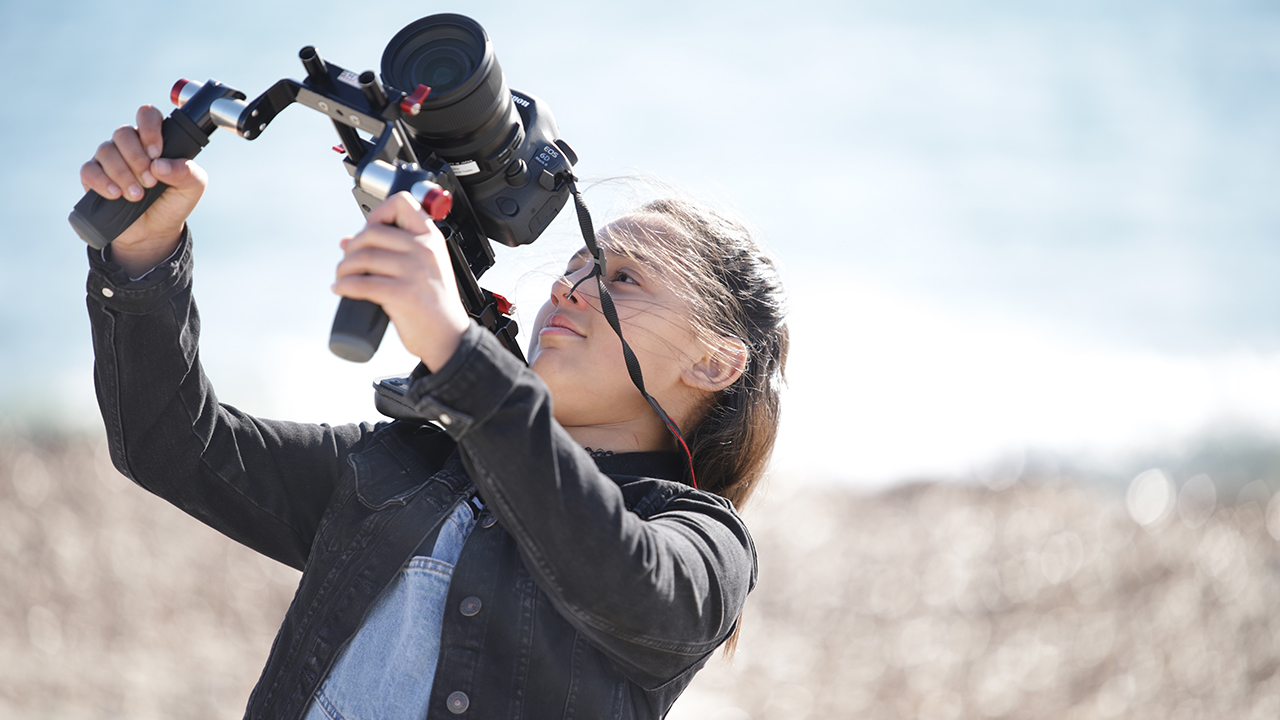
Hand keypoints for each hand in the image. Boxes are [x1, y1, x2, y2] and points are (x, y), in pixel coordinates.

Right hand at [79, 105, 207, 275]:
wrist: (155, 231)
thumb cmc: (173, 202)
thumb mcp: (193, 188)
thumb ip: (187, 172)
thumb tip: (161, 165)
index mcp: (154, 140)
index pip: (147, 115)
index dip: (149, 128)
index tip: (157, 153)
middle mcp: (130, 145)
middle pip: (123, 133)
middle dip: (137, 158)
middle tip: (150, 182)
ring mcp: (109, 159)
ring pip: (106, 150)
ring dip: (123, 174)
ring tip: (137, 196)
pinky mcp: (93, 177)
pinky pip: (89, 170)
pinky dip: (103, 182)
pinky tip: (116, 194)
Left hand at [333, 192, 470, 370]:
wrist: (448, 337)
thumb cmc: (435, 304)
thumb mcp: (424, 268)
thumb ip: (393, 251)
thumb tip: (347, 241)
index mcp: (431, 238)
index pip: (401, 202)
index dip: (378, 213)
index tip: (369, 230)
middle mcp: (424, 250)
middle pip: (372, 232)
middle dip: (352, 248)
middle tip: (348, 263)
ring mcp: (415, 271)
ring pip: (363, 257)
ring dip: (344, 268)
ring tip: (343, 278)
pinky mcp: (403, 294)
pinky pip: (362, 283)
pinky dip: (345, 286)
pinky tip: (341, 289)